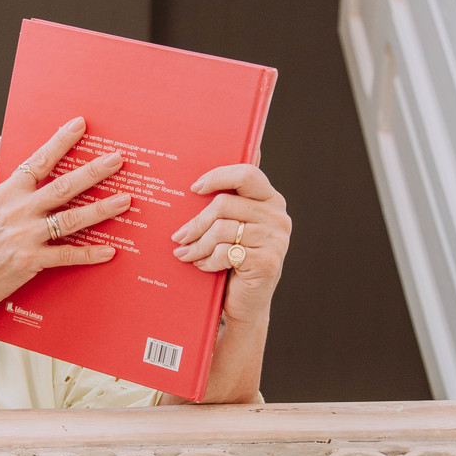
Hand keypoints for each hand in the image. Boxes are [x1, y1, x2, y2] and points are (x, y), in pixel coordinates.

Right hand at [0, 117, 127, 312]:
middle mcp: (19, 212)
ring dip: (101, 209)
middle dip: (93, 172)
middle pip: (63, 187)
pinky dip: (89, 254)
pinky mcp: (33, 262)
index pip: (37, 161)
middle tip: (117, 159)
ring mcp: (27, 238)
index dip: (60, 141)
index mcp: (5, 194)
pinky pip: (67, 256)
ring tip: (125, 200)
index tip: (80, 125)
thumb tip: (1, 143)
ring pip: (71, 220)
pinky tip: (110, 250)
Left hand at [170, 162, 289, 320]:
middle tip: (178, 237)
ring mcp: (276, 240)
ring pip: (221, 230)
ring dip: (197, 245)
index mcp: (271, 200)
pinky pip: (225, 252)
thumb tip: (245, 152)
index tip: (194, 188)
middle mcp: (278, 217)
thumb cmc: (234, 259)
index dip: (217, 176)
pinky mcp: (267, 262)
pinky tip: (202, 266)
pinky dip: (207, 261)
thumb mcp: (235, 225)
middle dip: (195, 222)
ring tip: (185, 253)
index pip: (246, 174)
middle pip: (224, 204)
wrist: (246, 304)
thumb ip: (234, 197)